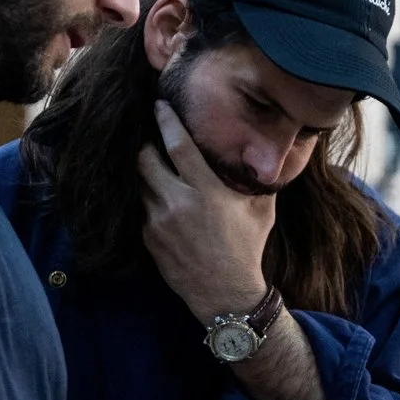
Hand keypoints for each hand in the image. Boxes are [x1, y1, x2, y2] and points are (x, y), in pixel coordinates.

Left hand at [138, 101, 277, 321]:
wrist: (226, 294)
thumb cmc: (247, 248)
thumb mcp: (260, 210)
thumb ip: (255, 180)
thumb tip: (261, 154)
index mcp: (207, 191)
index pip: (178, 145)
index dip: (165, 121)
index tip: (158, 105)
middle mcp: (179, 203)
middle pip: (144, 160)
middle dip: (144, 145)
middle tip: (149, 137)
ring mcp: (159, 222)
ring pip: (138, 184)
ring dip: (143, 172)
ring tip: (149, 164)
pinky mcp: (148, 239)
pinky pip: (140, 209)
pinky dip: (146, 198)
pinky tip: (156, 197)